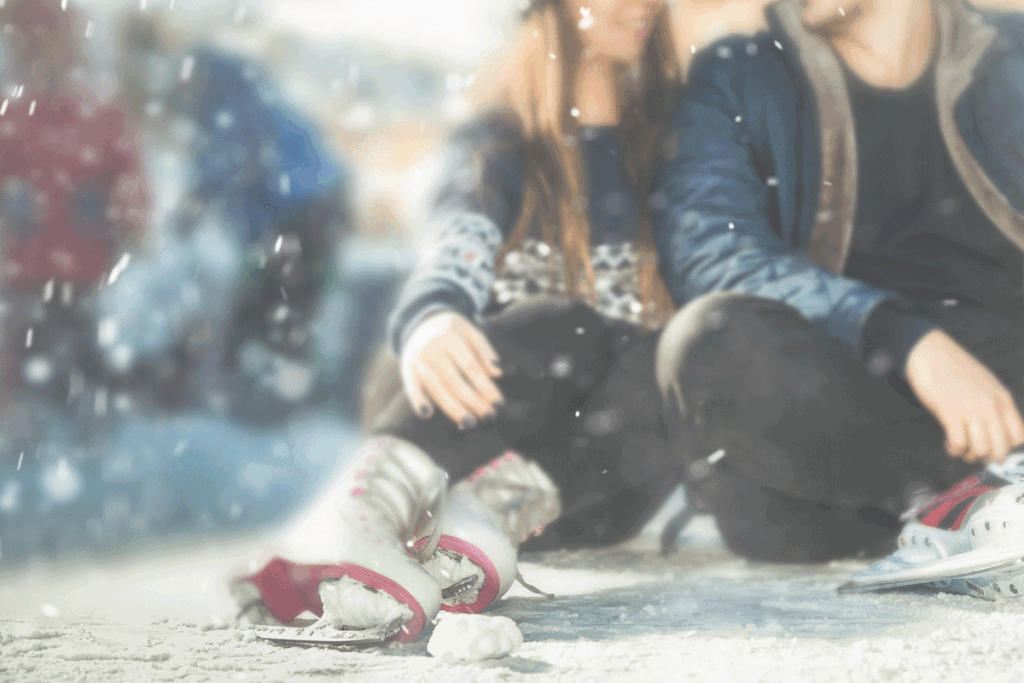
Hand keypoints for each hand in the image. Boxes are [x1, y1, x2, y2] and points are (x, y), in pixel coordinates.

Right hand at [400, 311, 503, 427]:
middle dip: (474, 402)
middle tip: (489, 416)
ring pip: (438, 389)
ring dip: (454, 409)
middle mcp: (432, 349)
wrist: (420, 323)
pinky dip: (417, 401)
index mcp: (450, 337)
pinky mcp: (407, 370)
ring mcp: (418, 360)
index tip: (498, 402)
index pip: (471, 367)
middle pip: (455, 382)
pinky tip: (427, 415)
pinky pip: (412, 388)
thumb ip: (485, 351)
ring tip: (470, 423)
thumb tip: (498, 372)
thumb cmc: (453, 332)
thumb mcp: (471, 332)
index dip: (485, 387)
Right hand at [905, 329, 1023, 463]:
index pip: (1018, 437)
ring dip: (969, 456)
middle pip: (1001, 448)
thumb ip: (995, 404)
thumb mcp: (985, 384)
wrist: (930, 352)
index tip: (993, 448)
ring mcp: (971, 409)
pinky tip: (949, 445)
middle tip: (975, 456)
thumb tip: (996, 429)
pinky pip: (958, 443)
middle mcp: (991, 405)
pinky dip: (954, 449)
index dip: (1007, 448)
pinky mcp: (950, 412)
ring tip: (960, 450)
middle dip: (987, 458)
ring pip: (981, 449)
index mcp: (1003, 398)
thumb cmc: (954, 368)